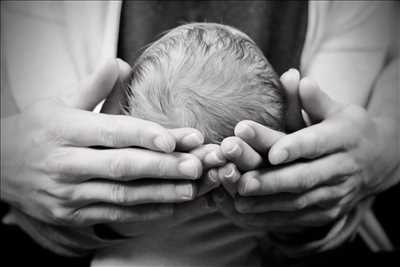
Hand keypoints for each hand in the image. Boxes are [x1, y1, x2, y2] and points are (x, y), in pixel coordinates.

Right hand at [1, 59, 205, 226]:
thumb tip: (122, 64)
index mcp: (64, 130)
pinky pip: (112, 215)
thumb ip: (92, 86)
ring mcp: (68, 194)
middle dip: (162, 167)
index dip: (145, 135)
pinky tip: (169, 208)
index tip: (177, 138)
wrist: (0, 166)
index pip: (111, 131)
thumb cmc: (37, 130)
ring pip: (121, 195)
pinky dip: (143, 213)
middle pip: (122, 166)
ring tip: (192, 190)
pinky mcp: (70, 215)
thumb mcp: (58, 102)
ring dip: (160, 194)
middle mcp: (66, 163)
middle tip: (196, 165)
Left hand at [212, 70, 398, 230]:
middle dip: (273, 181)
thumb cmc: (348, 130)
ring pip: (300, 201)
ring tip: (238, 200)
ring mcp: (336, 194)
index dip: (295, 147)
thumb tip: (292, 76)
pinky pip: (299, 219)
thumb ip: (313, 98)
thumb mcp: (337, 109)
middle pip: (305, 176)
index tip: (272, 152)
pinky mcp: (329, 212)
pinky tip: (249, 214)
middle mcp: (341, 168)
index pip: (316, 142)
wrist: (378, 161)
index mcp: (343, 137)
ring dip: (268, 202)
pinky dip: (273, 218)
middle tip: (243, 182)